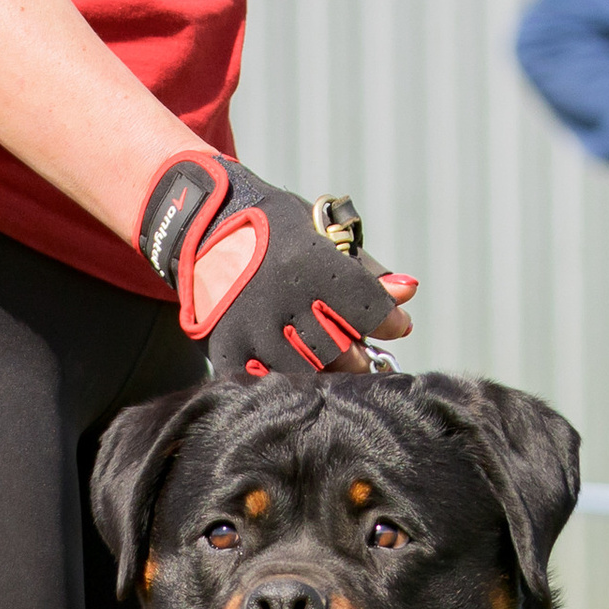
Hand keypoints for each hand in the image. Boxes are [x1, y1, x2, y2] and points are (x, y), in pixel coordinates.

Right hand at [136, 151, 416, 379]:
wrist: (200, 226)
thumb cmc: (273, 229)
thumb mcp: (320, 232)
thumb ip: (366, 268)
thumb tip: (408, 293)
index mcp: (309, 263)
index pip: (369, 310)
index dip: (389, 322)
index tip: (394, 325)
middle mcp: (281, 299)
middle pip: (342, 350)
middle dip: (359, 355)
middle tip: (361, 354)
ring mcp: (252, 329)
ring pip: (309, 372)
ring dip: (328, 372)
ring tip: (333, 364)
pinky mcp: (228, 349)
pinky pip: (268, 382)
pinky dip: (287, 379)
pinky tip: (295, 369)